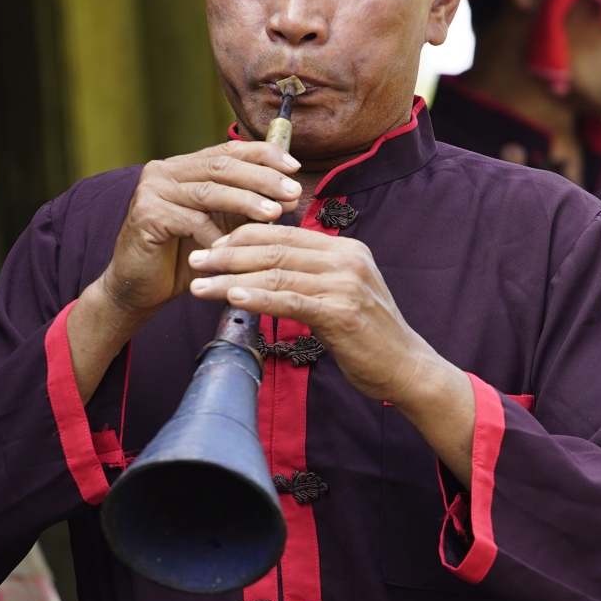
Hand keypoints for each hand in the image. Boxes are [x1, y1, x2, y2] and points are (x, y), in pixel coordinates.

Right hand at [68, 140, 303, 397]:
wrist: (140, 288)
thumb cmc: (184, 257)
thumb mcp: (221, 226)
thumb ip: (246, 207)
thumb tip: (290, 193)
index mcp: (185, 167)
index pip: (228, 150)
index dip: (263, 154)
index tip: (294, 166)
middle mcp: (165, 171)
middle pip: (221, 166)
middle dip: (261, 178)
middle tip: (291, 190)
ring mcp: (152, 191)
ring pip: (210, 191)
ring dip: (246, 202)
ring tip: (274, 213)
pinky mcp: (146, 215)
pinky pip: (191, 221)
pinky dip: (217, 235)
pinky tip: (237, 248)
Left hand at [186, 223, 474, 482]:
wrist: (406, 367)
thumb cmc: (368, 336)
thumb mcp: (340, 294)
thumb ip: (310, 276)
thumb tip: (265, 268)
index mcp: (344, 248)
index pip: (283, 233)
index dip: (242, 238)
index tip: (211, 248)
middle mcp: (346, 258)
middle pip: (275, 248)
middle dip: (228, 254)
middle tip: (195, 260)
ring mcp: (346, 283)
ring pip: (277, 272)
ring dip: (231, 278)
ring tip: (199, 285)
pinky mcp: (342, 312)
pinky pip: (291, 299)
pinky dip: (259, 297)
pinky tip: (232, 298)